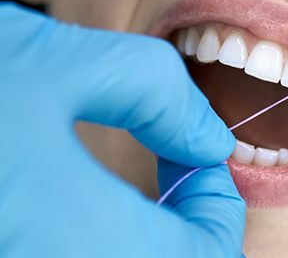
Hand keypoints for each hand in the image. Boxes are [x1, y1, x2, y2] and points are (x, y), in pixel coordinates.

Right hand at [0, 3, 244, 256]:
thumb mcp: (52, 63)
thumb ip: (153, 92)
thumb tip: (210, 136)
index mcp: (86, 242)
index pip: (209, 254)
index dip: (220, 202)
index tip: (200, 155)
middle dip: (192, 221)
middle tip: (175, 164)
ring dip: (156, 233)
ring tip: (137, 178)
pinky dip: (113, 239)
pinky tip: (86, 195)